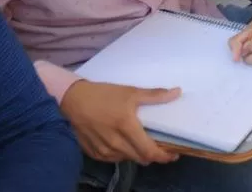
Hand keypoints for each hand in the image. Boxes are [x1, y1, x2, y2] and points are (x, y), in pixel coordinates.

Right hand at [60, 80, 180, 164]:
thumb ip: (155, 95)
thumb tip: (177, 92)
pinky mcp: (93, 153)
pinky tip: (126, 144)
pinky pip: (113, 159)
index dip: (163, 156)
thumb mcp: (131, 92)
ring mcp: (103, 150)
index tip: (174, 154)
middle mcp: (115, 143)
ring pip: (127, 159)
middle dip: (153, 155)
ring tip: (143, 144)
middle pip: (140, 158)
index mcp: (126, 127)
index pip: (149, 151)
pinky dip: (123, 154)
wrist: (73, 99)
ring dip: (138, 154)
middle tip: (161, 147)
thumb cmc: (104, 95)